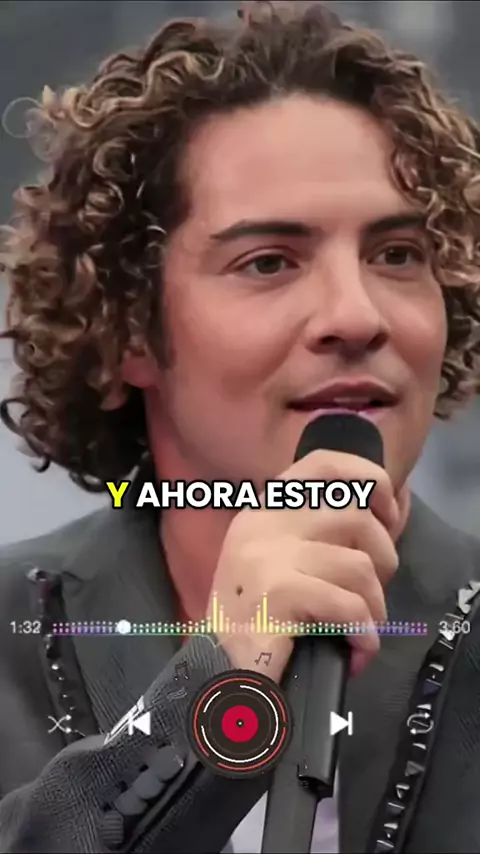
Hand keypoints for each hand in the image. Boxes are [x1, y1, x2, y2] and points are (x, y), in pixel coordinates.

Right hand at [209, 449, 399, 681]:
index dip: (368, 478)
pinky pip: (348, 605)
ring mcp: (267, 556)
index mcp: (264, 510)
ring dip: (374, 607)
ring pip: (359, 566)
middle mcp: (263, 523)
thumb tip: (381, 523)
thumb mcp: (277, 559)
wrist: (213, 674)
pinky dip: (365, 633)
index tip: (388, 512)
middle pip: (355, 516)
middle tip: (372, 596)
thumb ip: (315, 534)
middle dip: (383, 560)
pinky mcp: (277, 594)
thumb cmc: (253, 620)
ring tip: (360, 632)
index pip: (324, 464)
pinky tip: (356, 650)